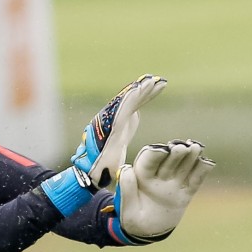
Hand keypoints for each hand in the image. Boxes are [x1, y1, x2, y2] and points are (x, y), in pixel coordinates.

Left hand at [71, 74, 166, 188]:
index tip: (139, 89)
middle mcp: (113, 120)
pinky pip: (136, 104)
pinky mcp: (125, 119)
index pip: (121, 110)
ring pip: (132, 100)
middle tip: (153, 81)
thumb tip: (105, 168)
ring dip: (145, 90)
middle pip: (127, 101)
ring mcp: (118, 118)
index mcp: (109, 130)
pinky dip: (146, 96)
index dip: (131, 100)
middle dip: (140, 91)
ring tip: (159, 81)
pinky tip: (156, 88)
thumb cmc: (98, 171)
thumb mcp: (102, 170)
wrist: (93, 167)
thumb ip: (105, 166)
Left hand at [111, 140, 214, 240]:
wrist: (149, 231)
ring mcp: (174, 184)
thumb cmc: (134, 220)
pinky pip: (195, 181)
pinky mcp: (186, 192)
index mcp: (142, 177)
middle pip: (169, 161)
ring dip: (190, 157)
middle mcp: (159, 177)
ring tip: (196, 147)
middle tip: (182, 147)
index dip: (155, 154)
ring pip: (183, 167)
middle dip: (175, 153)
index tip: (162, 150)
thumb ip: (127, 189)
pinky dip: (202, 171)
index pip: (149, 161)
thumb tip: (127, 169)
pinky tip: (208, 162)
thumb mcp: (127, 210)